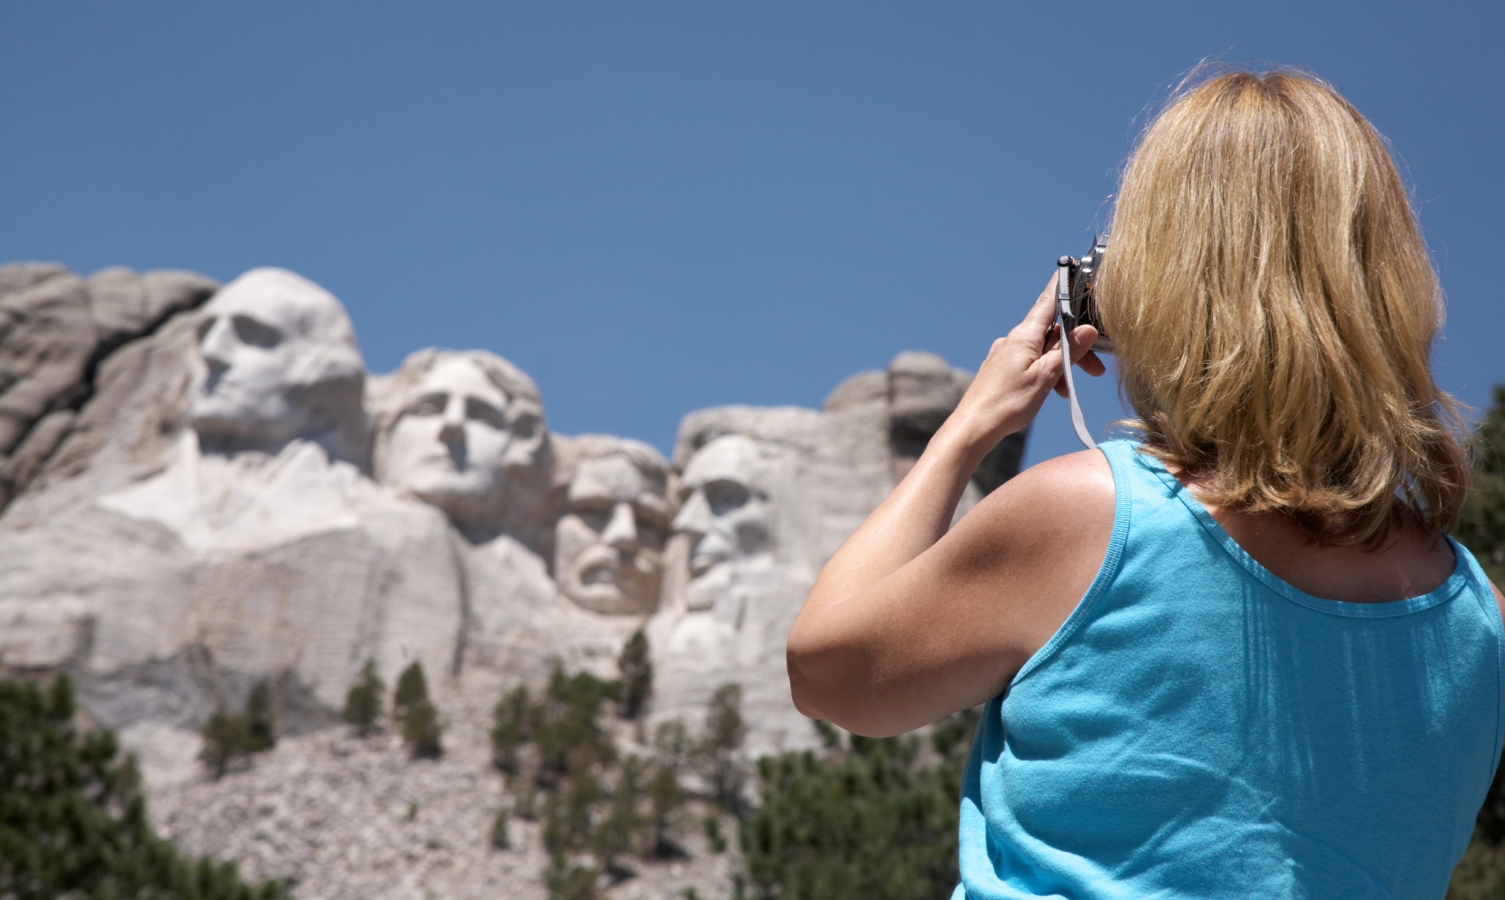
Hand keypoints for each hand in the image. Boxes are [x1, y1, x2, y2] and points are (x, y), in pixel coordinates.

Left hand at [938, 275, 1105, 455]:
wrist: (973, 428)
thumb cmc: (1007, 403)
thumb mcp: (1045, 377)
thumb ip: (1067, 352)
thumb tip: (1087, 329)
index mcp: (1023, 336)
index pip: (1047, 303)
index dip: (1062, 287)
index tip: (1070, 267)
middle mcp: (1013, 340)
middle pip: (1052, 333)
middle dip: (1075, 348)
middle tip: (1096, 369)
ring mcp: (1006, 354)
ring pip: (1043, 351)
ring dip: (1061, 365)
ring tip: (1068, 390)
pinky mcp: (1002, 370)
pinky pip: (1031, 363)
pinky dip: (1045, 373)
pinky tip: (1051, 392)